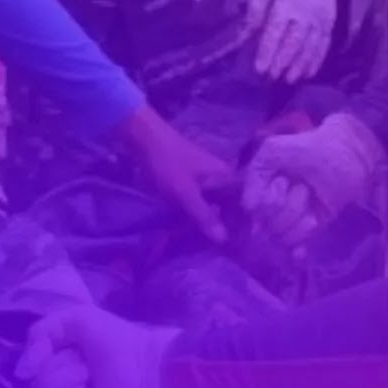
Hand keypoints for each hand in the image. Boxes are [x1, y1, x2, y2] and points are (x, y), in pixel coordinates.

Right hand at [17, 305, 178, 387]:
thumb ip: (41, 333)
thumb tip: (21, 373)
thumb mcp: (79, 319)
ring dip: (64, 387)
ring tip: (89, 387)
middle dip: (59, 370)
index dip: (41, 356)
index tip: (65, 352)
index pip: (30, 366)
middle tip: (86, 371)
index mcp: (64, 366)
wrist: (151, 377)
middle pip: (33, 384)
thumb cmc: (121, 345)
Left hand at [119, 105, 236, 244]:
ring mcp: (205, 176)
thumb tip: (224, 240)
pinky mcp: (190, 179)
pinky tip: (197, 227)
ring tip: (215, 243)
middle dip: (228, 224)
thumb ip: (205, 216)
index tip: (244, 243)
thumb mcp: (186, 194)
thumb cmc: (168, 164)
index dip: (244, 223)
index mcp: (226, 175)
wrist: (142, 138)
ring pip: (215, 202)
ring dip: (213, 219)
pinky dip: (200, 212)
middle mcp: (220, 175)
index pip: (243, 203)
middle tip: (229, 248)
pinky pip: (201, 199)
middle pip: (229, 204)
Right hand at [241, 112, 385, 249]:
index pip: (253, 207)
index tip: (284, 181)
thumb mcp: (278, 150)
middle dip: (289, 207)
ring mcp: (290, 215)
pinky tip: (301, 252)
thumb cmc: (320, 148)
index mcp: (262, 181)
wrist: (357, 158)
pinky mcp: (308, 226)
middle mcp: (272, 200)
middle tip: (304, 187)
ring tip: (313, 200)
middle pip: (268, 224)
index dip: (269, 199)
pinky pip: (294, 246)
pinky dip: (296, 250)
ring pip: (282, 237)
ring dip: (300, 220)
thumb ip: (257, 170)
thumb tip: (250, 208)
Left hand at [246, 0, 337, 82]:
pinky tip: (309, 72)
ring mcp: (320, 19)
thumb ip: (257, 5)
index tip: (260, 68)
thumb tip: (249, 30)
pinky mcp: (330, 22)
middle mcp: (305, 13)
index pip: (275, 31)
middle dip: (282, 61)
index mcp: (286, 2)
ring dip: (299, 65)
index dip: (267, 51)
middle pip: (293, 42)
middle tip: (272, 77)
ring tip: (289, 79)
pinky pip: (324, 44)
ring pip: (310, 46)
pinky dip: (317, 59)